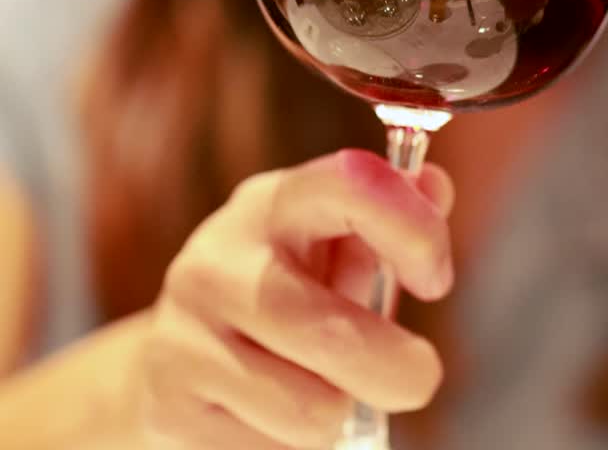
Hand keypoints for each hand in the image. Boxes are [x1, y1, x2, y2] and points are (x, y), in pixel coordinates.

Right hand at [139, 150, 454, 448]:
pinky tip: (274, 414)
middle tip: (416, 376)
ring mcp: (183, 336)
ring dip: (341, 413)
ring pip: (314, 412)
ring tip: (324, 388)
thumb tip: (432, 186)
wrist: (174, 358)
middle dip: (402, 371)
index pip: (352, 186)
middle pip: (337, 336)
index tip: (436, 282)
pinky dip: (295, 446)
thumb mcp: (337, 244)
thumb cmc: (289, 292)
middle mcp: (218, 261)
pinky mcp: (167, 407)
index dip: (415, 234)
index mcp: (272, 205)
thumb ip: (392, 217)